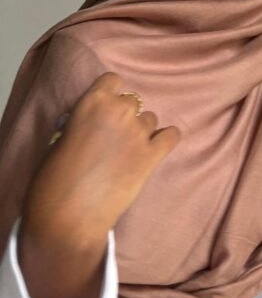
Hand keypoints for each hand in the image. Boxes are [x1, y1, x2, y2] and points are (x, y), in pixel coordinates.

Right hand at [23, 72, 179, 242]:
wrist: (68, 217)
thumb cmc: (53, 180)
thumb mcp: (60, 140)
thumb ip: (81, 123)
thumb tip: (88, 121)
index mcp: (92, 103)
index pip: (113, 80)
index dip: (109, 94)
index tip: (105, 109)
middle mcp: (120, 111)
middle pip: (133, 101)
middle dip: (124, 116)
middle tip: (113, 138)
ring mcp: (139, 133)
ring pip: (150, 119)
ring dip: (141, 130)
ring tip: (128, 151)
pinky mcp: (153, 155)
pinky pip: (172, 135)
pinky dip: (165, 140)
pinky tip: (156, 149)